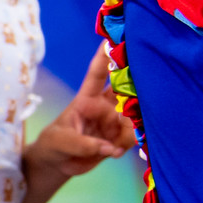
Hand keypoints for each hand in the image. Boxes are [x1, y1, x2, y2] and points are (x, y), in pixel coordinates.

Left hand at [29, 45, 134, 179]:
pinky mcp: (120, 137)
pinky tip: (114, 152)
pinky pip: (133, 137)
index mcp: (87, 99)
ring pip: (134, 117)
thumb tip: (108, 148)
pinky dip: (127, 145)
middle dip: (139, 85)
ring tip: (114, 146)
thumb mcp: (60, 141)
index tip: (114, 38)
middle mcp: (105, 106)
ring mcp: (115, 121)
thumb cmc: (54, 144)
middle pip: (127, 90)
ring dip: (129, 129)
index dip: (106, 57)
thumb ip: (82, 143)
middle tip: (148, 89)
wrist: (58, 163)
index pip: (98, 75)